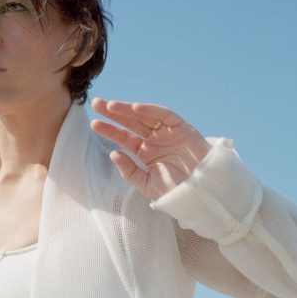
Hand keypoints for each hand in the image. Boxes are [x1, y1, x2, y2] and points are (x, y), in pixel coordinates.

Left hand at [90, 98, 211, 199]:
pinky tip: (136, 108)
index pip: (124, 137)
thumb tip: (114, 154)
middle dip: (114, 112)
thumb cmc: (176, 191)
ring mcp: (168, 132)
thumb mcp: (148, 185)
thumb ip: (130, 171)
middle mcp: (155, 139)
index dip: (109, 129)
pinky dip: (152, 110)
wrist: (202, 194)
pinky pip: (165, 115)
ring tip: (110, 106)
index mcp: (145, 152)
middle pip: (131, 122)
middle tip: (96, 103)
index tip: (94, 123)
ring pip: (144, 116)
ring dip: (128, 109)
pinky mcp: (182, 128)